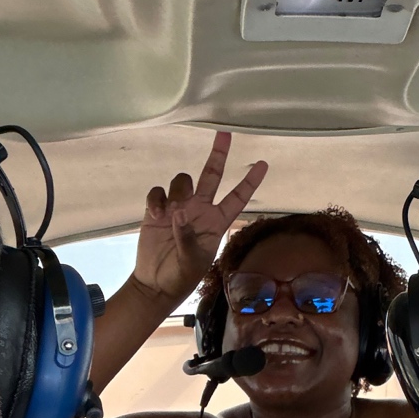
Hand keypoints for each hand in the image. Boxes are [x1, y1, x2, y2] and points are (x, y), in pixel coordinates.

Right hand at [134, 130, 266, 302]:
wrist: (155, 283)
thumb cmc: (180, 276)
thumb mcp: (191, 263)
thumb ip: (188, 238)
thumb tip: (180, 213)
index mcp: (216, 222)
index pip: (237, 198)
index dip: (250, 182)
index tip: (263, 164)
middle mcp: (200, 209)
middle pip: (212, 175)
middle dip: (218, 154)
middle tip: (225, 133)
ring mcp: (179, 207)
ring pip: (183, 180)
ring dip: (178, 190)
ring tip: (167, 215)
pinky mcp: (158, 210)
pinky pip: (159, 192)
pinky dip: (156, 199)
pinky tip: (155, 215)